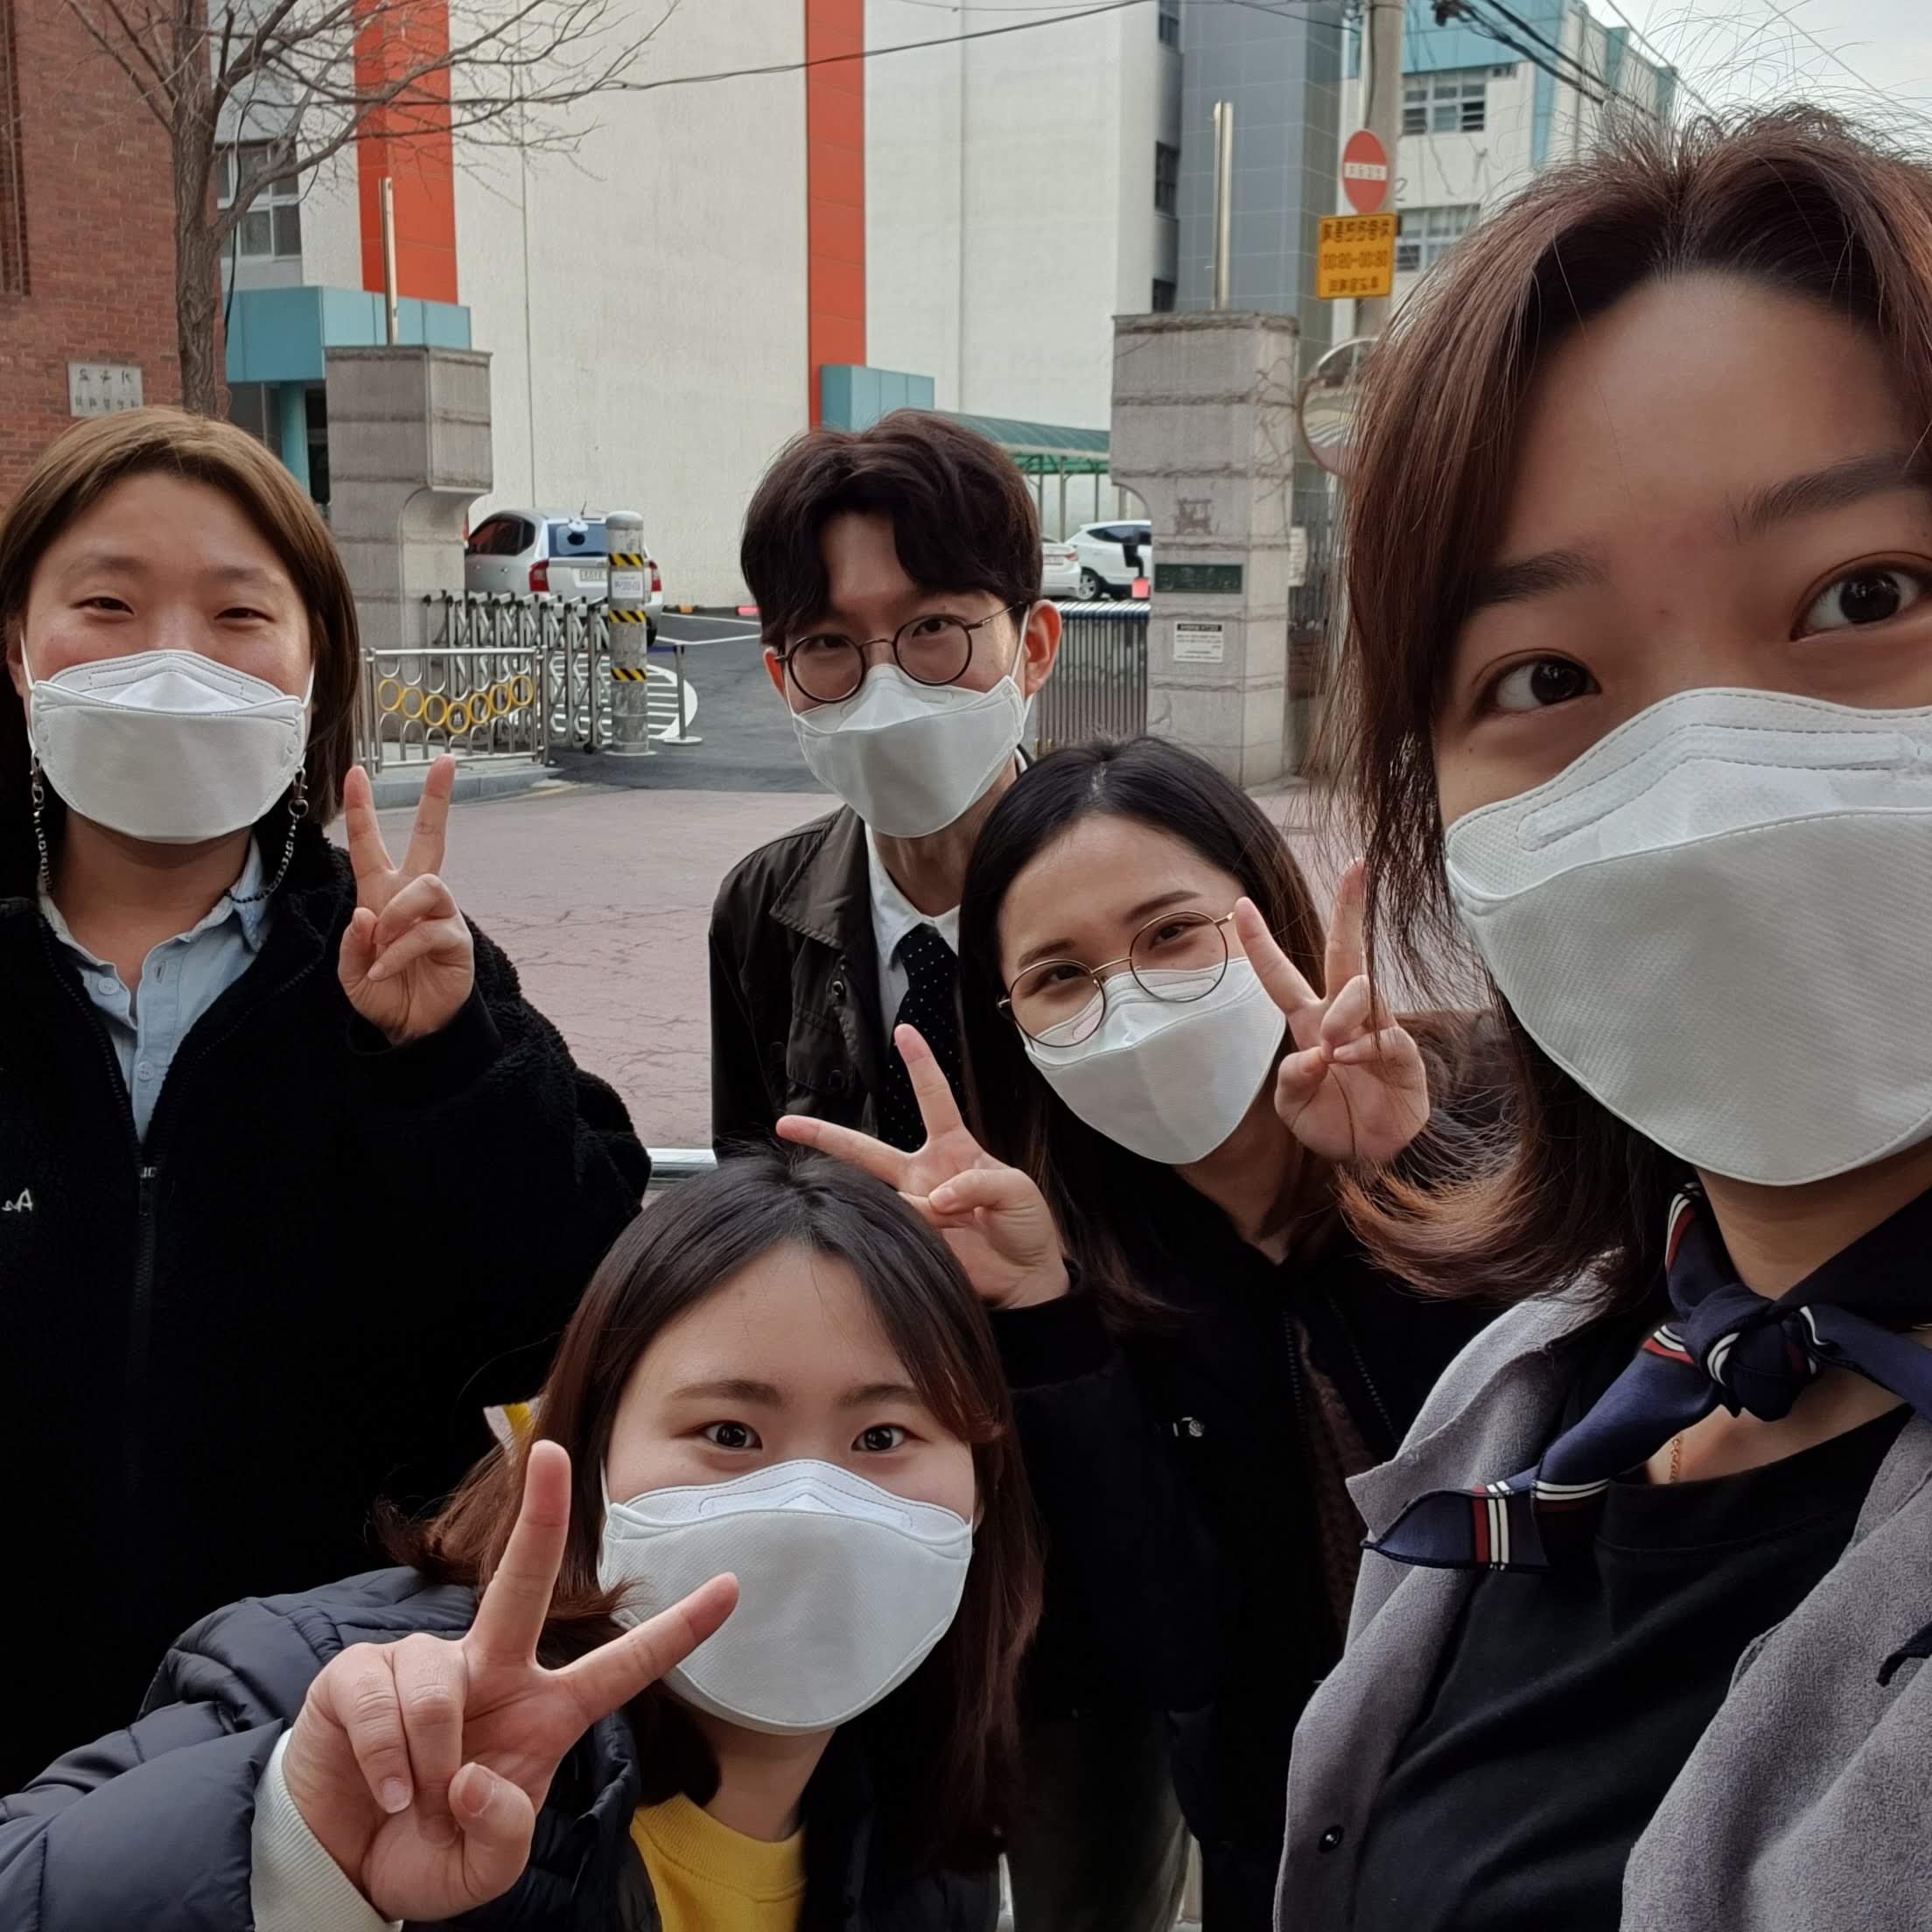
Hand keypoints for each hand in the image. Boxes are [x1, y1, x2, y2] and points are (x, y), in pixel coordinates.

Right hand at [280, 1441, 736, 1922]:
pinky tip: (383, 1789)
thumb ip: (502, 1833)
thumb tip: (475, 1775)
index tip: (732, 1588)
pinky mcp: (360, 1675)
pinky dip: (383, 1759)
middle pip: (523, 1583)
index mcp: (543, 1714)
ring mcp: (425, 1666)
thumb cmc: (427, 1852)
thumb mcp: (483, 1868)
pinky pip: (382, 1702)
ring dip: (428, 1757)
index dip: (677, 1631)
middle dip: (542, 1514)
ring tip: (414, 1799)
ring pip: (438, 1686)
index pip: (621, 1667)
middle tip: (553, 1452)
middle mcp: (491, 1672)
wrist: (342, 1872)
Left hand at [338, 756, 475, 1043]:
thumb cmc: (384, 994)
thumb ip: (353, 942)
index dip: (362, 809)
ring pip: (427, 884)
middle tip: (446, 762)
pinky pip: (426, 930)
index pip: (370, 845)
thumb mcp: (351, 972)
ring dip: (398, 914)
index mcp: (382, 895)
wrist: (413, 1029)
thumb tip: (370, 913)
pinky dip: (399, 951)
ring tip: (382, 946)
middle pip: (430, 838)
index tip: (356, 772)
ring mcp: (439, 915)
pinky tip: (386, 970)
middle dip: (436, 799)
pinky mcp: (456, 938)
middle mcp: (414, 897)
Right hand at [777, 1024, 1069, 1310]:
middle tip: (788, 1124)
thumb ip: (979, 1184)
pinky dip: (920, 1234)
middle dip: (825, 1134)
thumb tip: (936, 1198)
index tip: (904, 1031)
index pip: (934, 1097)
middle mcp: (925, 1174)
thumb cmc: (1025, 1225)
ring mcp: (915, 1208)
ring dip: (912, 1208)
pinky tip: (945, 1238)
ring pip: (878, 1196)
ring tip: (952, 1220)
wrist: (1026, 1277)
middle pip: (866, 1149)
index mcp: (954, 1149)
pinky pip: (899, 1231)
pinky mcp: (912, 1240)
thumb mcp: (1017, 1189)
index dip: (920, 1064)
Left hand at [1235, 861, 1428, 1166]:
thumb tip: (1316, 1053)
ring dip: (1342, 1013)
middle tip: (1356, 867)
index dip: (1260, 941)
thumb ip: (1291, 1080)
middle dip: (1349, 909)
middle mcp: (1342, 1017)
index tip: (1241, 903)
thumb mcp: (1293, 1108)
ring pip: (1359, 988)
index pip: (1280, 975)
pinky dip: (1364, 1045)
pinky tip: (1351, 1060)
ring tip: (1333, 1049)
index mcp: (1308, 1023)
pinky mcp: (1402, 1051)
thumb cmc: (1332, 1125)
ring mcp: (1375, 1028)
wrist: (1373, 1160)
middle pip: (1344, 951)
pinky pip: (1384, 1032)